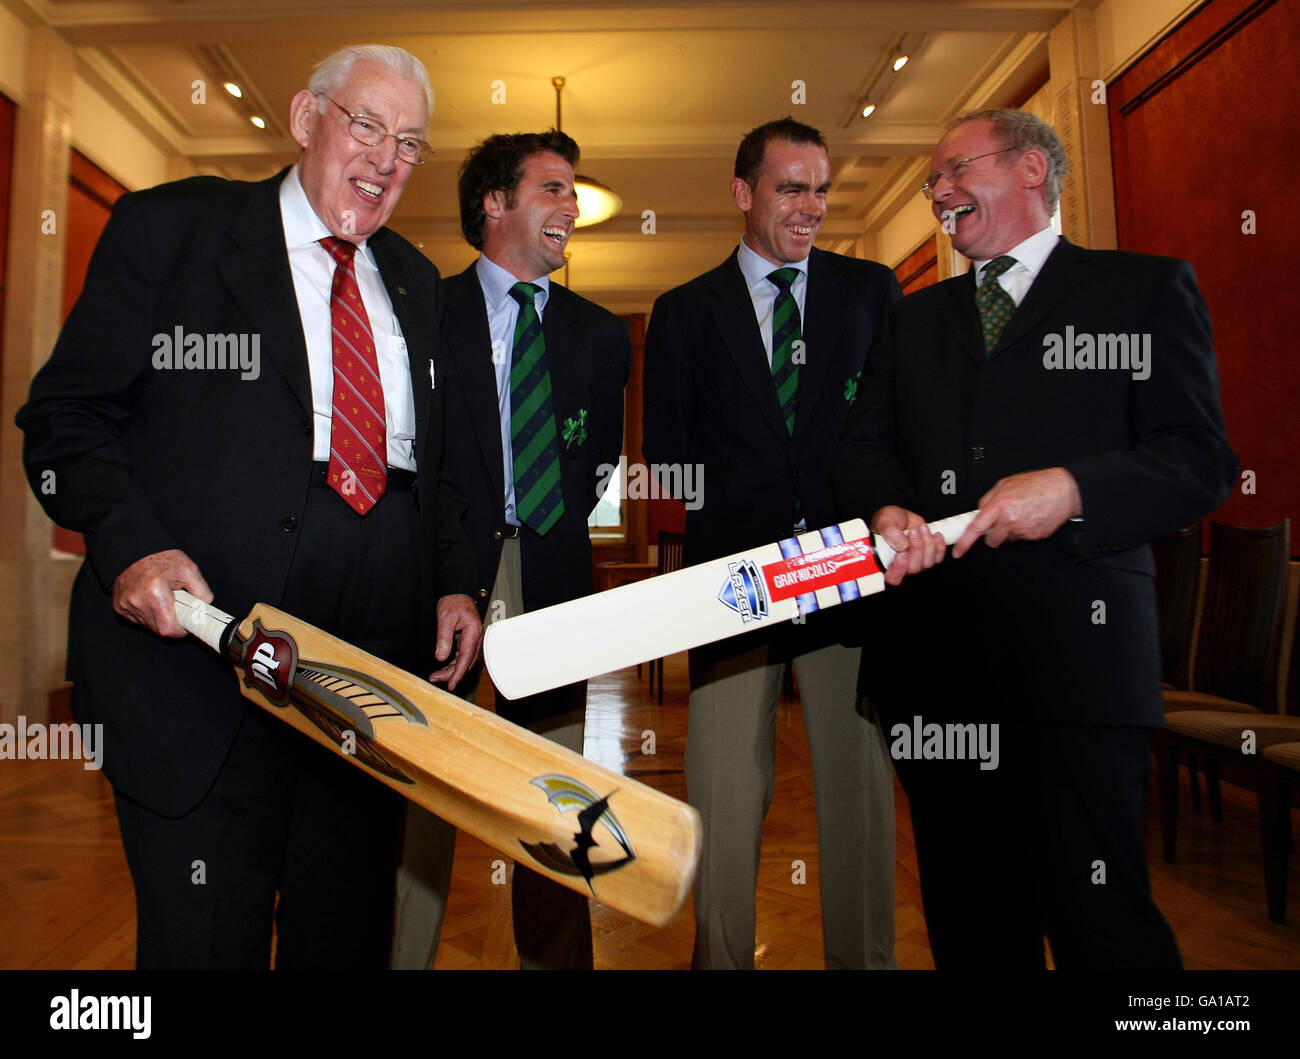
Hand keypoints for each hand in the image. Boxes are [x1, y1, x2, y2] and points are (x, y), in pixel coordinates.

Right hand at [112, 549, 212, 637]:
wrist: (137, 551)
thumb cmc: (164, 560)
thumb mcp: (189, 570)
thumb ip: (201, 591)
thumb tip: (204, 609)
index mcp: (155, 593)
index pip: (168, 629)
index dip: (179, 631)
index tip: (185, 626)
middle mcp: (137, 601)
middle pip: (158, 630)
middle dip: (170, 624)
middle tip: (176, 610)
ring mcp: (125, 605)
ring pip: (147, 625)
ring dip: (158, 619)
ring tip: (162, 601)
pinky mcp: (118, 606)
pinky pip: (136, 619)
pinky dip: (146, 614)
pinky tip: (150, 601)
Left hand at [429, 593, 482, 690]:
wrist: (458, 593)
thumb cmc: (454, 601)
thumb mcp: (445, 618)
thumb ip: (444, 638)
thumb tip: (441, 657)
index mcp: (473, 632)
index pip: (466, 657)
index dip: (458, 673)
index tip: (451, 684)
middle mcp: (475, 638)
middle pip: (465, 662)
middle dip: (451, 674)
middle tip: (435, 678)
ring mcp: (472, 640)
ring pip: (463, 660)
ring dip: (451, 670)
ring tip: (435, 675)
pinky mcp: (467, 640)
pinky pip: (461, 655)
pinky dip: (452, 663)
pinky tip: (443, 667)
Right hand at [871, 505, 947, 586]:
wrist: (901, 516)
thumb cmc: (888, 520)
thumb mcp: (884, 521)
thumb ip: (889, 532)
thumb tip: (902, 546)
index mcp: (886, 563)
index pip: (893, 577)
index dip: (899, 569)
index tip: (901, 553)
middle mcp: (902, 567)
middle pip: (913, 569)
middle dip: (916, 548)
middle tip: (913, 531)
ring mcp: (917, 563)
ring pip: (927, 563)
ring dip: (927, 544)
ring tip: (921, 528)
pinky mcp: (929, 557)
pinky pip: (938, 557)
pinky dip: (939, 545)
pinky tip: (935, 534)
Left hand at [952, 468, 1081, 557]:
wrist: (1064, 490)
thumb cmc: (1036, 484)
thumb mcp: (1006, 484)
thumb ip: (989, 499)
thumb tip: (979, 512)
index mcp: (999, 505)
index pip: (975, 528)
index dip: (964, 542)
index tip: (958, 551)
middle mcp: (1009, 519)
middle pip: (991, 540)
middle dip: (994, 534)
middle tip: (1003, 521)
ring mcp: (1022, 530)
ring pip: (1007, 539)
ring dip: (1010, 532)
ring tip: (1021, 515)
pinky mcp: (1034, 537)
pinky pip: (1022, 538)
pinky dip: (1024, 531)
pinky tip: (1031, 518)